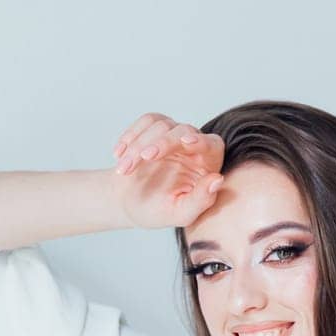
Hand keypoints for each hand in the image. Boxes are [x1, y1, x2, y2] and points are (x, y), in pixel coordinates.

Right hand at [111, 111, 225, 230]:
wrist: (130, 204)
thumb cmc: (158, 211)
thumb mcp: (180, 213)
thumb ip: (201, 200)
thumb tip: (217, 180)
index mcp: (206, 165)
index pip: (212, 145)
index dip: (201, 141)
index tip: (186, 142)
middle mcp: (193, 146)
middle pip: (183, 131)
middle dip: (162, 144)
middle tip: (143, 157)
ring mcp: (173, 134)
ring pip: (161, 125)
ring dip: (139, 146)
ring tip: (123, 169)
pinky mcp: (155, 128)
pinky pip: (146, 121)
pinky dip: (130, 136)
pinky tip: (119, 154)